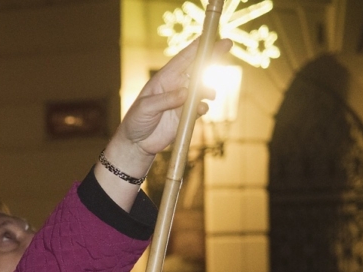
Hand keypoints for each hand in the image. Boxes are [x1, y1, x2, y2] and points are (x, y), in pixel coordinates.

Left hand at [94, 37, 232, 206]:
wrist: (137, 144)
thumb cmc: (135, 121)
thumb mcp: (146, 108)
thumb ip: (165, 100)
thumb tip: (185, 92)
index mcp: (164, 79)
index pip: (182, 59)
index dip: (196, 47)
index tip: (209, 36)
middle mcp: (176, 87)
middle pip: (197, 68)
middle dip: (211, 56)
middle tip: (227, 44)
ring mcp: (182, 101)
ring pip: (201, 89)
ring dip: (208, 89)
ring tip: (209, 94)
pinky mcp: (186, 116)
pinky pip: (200, 108)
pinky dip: (203, 107)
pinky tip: (201, 110)